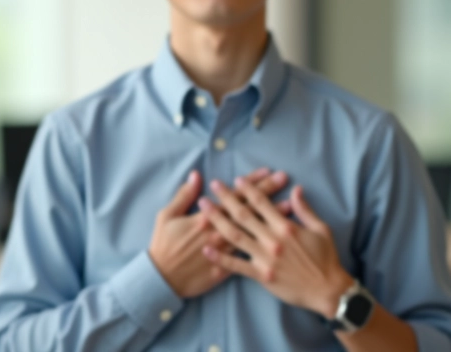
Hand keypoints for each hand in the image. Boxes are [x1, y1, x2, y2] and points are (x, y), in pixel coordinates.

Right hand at [148, 168, 289, 298]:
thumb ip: (184, 195)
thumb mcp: (167, 216)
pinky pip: (249, 257)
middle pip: (248, 209)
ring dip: (271, 218)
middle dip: (267, 192)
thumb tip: (196, 176)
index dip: (251, 183)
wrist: (161, 280)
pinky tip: (276, 240)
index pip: (235, 196)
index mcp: (206, 218)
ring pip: (253, 232)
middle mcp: (220, 233)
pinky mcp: (226, 269)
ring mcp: (225, 252)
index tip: (267, 171)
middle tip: (284, 178)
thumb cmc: (163, 246)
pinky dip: (263, 247)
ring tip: (289, 205)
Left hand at [199, 179, 352, 317]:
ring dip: (217, 220)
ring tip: (204, 208)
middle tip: (214, 186)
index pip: (262, 203)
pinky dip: (221, 258)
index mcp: (286, 227)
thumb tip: (297, 189)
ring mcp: (265, 259)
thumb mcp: (321, 228)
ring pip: (235, 236)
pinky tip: (206, 249)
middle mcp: (273, 240)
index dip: (248, 189)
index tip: (236, 179)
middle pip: (244, 215)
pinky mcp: (262, 276)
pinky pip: (237, 266)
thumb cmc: (325, 258)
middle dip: (226, 198)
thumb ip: (305, 209)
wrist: (327, 290)